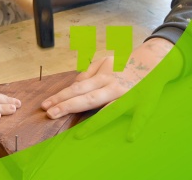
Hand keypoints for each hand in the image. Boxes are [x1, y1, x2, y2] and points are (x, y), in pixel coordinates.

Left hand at [42, 38, 180, 139]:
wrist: (152, 60)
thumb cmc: (124, 63)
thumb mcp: (104, 62)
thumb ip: (88, 73)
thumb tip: (74, 84)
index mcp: (101, 77)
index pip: (76, 88)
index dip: (60, 97)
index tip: (45, 105)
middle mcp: (111, 86)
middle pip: (86, 97)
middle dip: (67, 106)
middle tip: (49, 114)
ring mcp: (127, 95)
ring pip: (108, 109)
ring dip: (94, 122)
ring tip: (79, 134)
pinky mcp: (144, 102)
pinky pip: (141, 116)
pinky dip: (136, 125)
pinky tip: (129, 137)